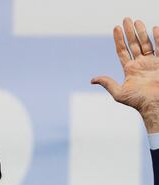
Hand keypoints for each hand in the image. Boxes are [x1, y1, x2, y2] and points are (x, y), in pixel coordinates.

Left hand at [92, 18, 158, 132]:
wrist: (155, 104)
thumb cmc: (137, 101)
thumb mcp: (119, 93)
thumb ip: (107, 83)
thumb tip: (92, 80)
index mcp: (129, 70)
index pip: (122, 51)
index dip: (118, 40)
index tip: (115, 28)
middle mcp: (140, 64)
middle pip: (134, 44)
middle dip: (129, 32)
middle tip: (126, 19)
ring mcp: (152, 63)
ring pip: (146, 43)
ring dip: (142, 32)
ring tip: (136, 21)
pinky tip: (155, 28)